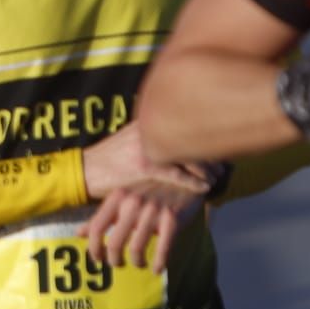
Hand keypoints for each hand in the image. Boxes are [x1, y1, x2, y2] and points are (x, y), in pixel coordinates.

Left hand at [80, 184, 207, 272]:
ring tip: (139, 264)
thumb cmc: (150, 188)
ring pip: (137, 249)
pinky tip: (158, 268)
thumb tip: (80, 234)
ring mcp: (153, 210)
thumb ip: (103, 215)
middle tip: (118, 264)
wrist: (185, 174)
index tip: (97, 259)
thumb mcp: (124, 196)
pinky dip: (159, 263)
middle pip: (115, 243)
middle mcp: (133, 203)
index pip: (96, 227)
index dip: (94, 248)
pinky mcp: (172, 218)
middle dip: (115, 260)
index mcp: (118, 196)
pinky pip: (163, 249)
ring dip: (137, 262)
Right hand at [81, 118, 212, 202]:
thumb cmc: (107, 158)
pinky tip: (205, 188)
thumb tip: (170, 132)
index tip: (219, 145)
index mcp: (147, 120)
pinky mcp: (144, 167)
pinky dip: (194, 181)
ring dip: (207, 168)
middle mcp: (149, 130)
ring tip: (218, 177)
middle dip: (211, 151)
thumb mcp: (129, 137)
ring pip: (188, 155)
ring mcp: (147, 148)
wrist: (84, 169)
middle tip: (225, 164)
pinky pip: (177, 174)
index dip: (205, 133)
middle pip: (191, 136)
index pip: (185, 122)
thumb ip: (149, 134)